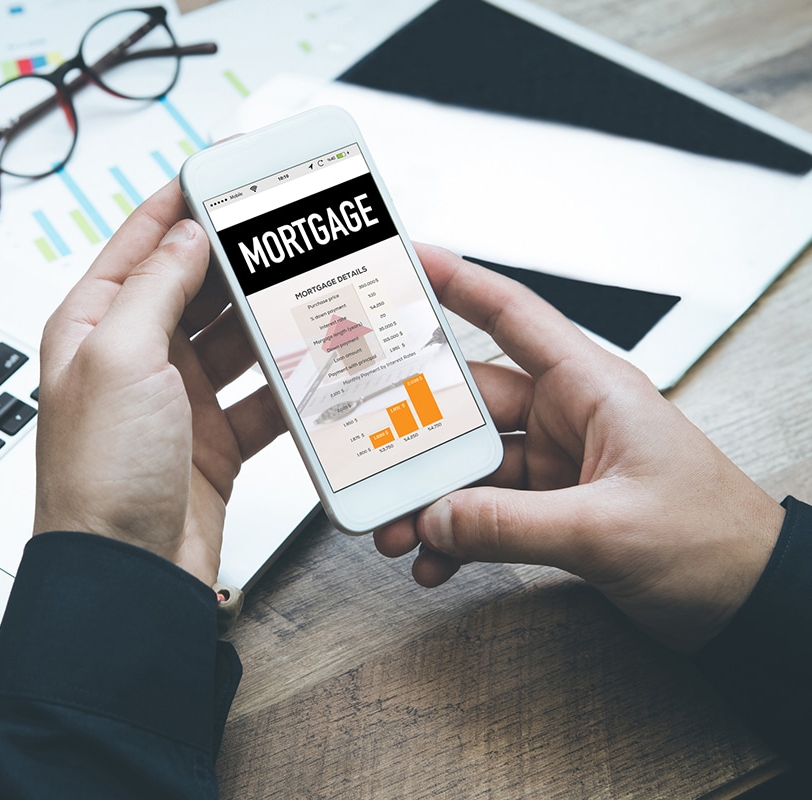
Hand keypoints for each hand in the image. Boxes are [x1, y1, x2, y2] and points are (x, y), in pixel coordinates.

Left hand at [33, 179, 286, 586]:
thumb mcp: (119, 358)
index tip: (227, 171)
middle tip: (289, 230)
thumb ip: (154, 287)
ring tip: (312, 288)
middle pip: (195, 286)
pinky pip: (261, 396)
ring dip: (270, 318)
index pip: (141, 244)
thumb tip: (186, 235)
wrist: (124, 576)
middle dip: (240, 258)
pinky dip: (290, 382)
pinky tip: (317, 364)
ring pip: (235, 339)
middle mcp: (133, 358)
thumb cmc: (98, 476)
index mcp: (93, 327)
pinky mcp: (213, 440)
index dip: (182, 203)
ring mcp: (176, 400)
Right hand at [373, 245, 784, 651]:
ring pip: (469, 468)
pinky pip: (486, 514)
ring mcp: (558, 466)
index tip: (405, 263)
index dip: (457, 282)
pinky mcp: (554, 511)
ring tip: (395, 532)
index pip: (513, 315)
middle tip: (367, 457)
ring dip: (429, 500)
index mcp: (592, 389)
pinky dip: (456, 538)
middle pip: (469, 407)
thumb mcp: (608, 530)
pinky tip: (434, 562)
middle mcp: (569, 418)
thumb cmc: (714, 544)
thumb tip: (436, 519)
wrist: (752, 605)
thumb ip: (512, 525)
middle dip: (414, 438)